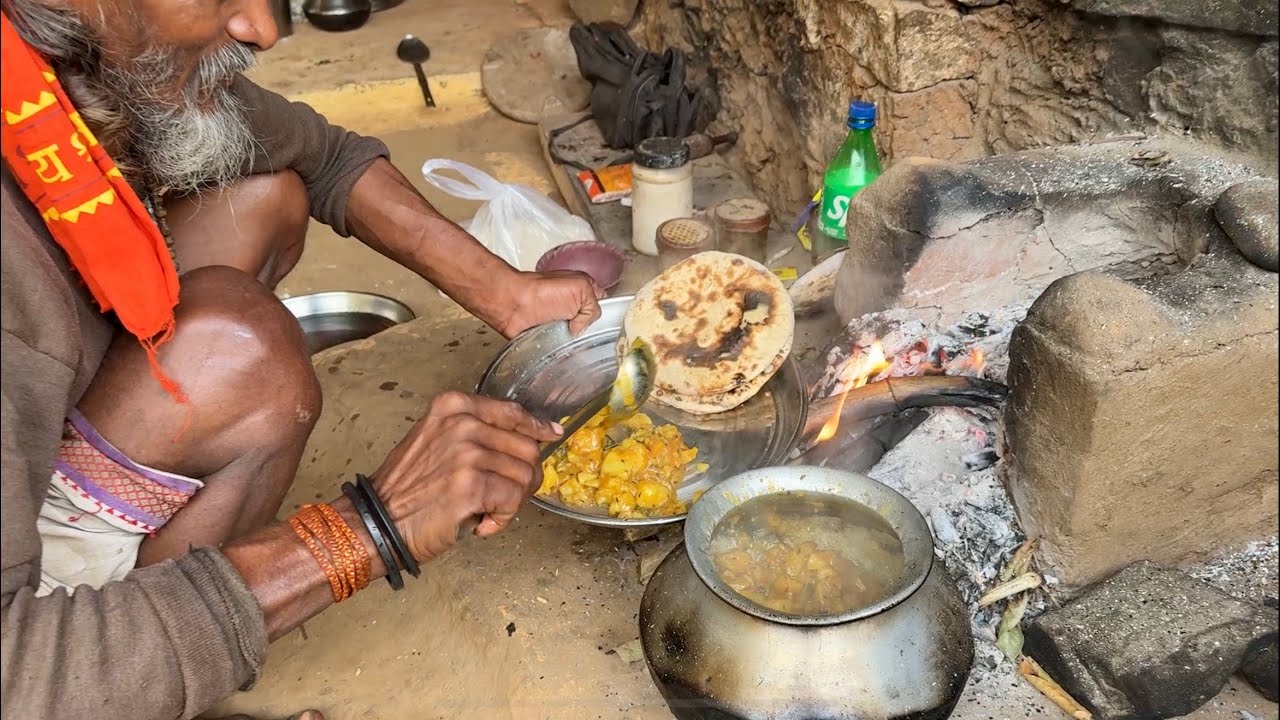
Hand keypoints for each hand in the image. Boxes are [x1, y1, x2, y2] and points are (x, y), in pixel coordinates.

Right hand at [367, 392, 561, 561]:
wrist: (377, 522)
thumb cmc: (407, 487)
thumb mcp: (436, 438)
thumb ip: (476, 431)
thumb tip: (527, 437)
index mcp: (454, 406)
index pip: (512, 412)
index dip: (536, 426)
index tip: (550, 434)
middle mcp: (462, 424)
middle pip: (526, 446)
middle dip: (524, 476)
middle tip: (503, 496)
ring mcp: (467, 454)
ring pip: (524, 476)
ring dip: (512, 501)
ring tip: (486, 511)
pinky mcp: (471, 487)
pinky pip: (513, 500)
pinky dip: (503, 518)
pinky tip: (483, 523)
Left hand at [497, 270, 604, 338]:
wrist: (513, 305)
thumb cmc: (541, 291)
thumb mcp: (581, 287)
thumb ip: (595, 307)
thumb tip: (583, 328)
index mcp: (583, 290)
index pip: (604, 305)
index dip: (608, 314)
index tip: (607, 326)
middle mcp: (573, 306)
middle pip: (593, 325)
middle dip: (592, 332)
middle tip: (587, 333)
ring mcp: (562, 322)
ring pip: (579, 338)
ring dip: (577, 343)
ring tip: (571, 340)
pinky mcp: (550, 336)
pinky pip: (563, 348)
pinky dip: (563, 350)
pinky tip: (560, 346)